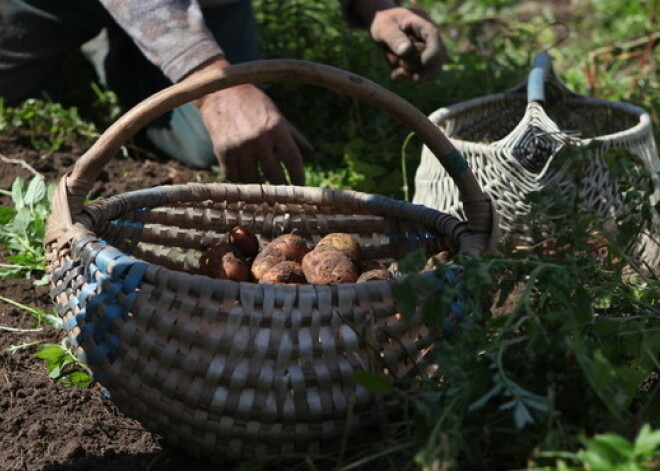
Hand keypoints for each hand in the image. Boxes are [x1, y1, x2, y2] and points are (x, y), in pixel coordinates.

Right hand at [188, 59, 311, 184]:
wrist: (220, 92)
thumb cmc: (254, 103)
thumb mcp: (277, 115)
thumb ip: (293, 135)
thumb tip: (311, 152)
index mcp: (276, 129)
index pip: (293, 160)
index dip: (299, 176)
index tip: (300, 185)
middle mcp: (259, 139)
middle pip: (275, 175)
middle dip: (281, 187)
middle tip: (283, 194)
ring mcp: (240, 147)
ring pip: (253, 180)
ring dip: (259, 186)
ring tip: (263, 187)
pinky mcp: (223, 152)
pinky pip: (234, 177)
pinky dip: (240, 180)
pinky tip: (245, 178)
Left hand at [354, 3, 446, 81]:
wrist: (383, 28)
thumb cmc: (383, 23)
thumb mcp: (383, 28)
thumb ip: (394, 38)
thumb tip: (406, 51)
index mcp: (421, 23)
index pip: (434, 35)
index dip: (433, 50)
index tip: (425, 63)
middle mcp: (429, 37)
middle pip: (438, 56)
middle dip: (423, 68)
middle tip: (405, 73)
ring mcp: (428, 49)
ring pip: (430, 68)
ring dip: (413, 74)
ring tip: (396, 74)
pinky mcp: (422, 60)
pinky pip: (421, 73)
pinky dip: (408, 76)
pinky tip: (396, 75)